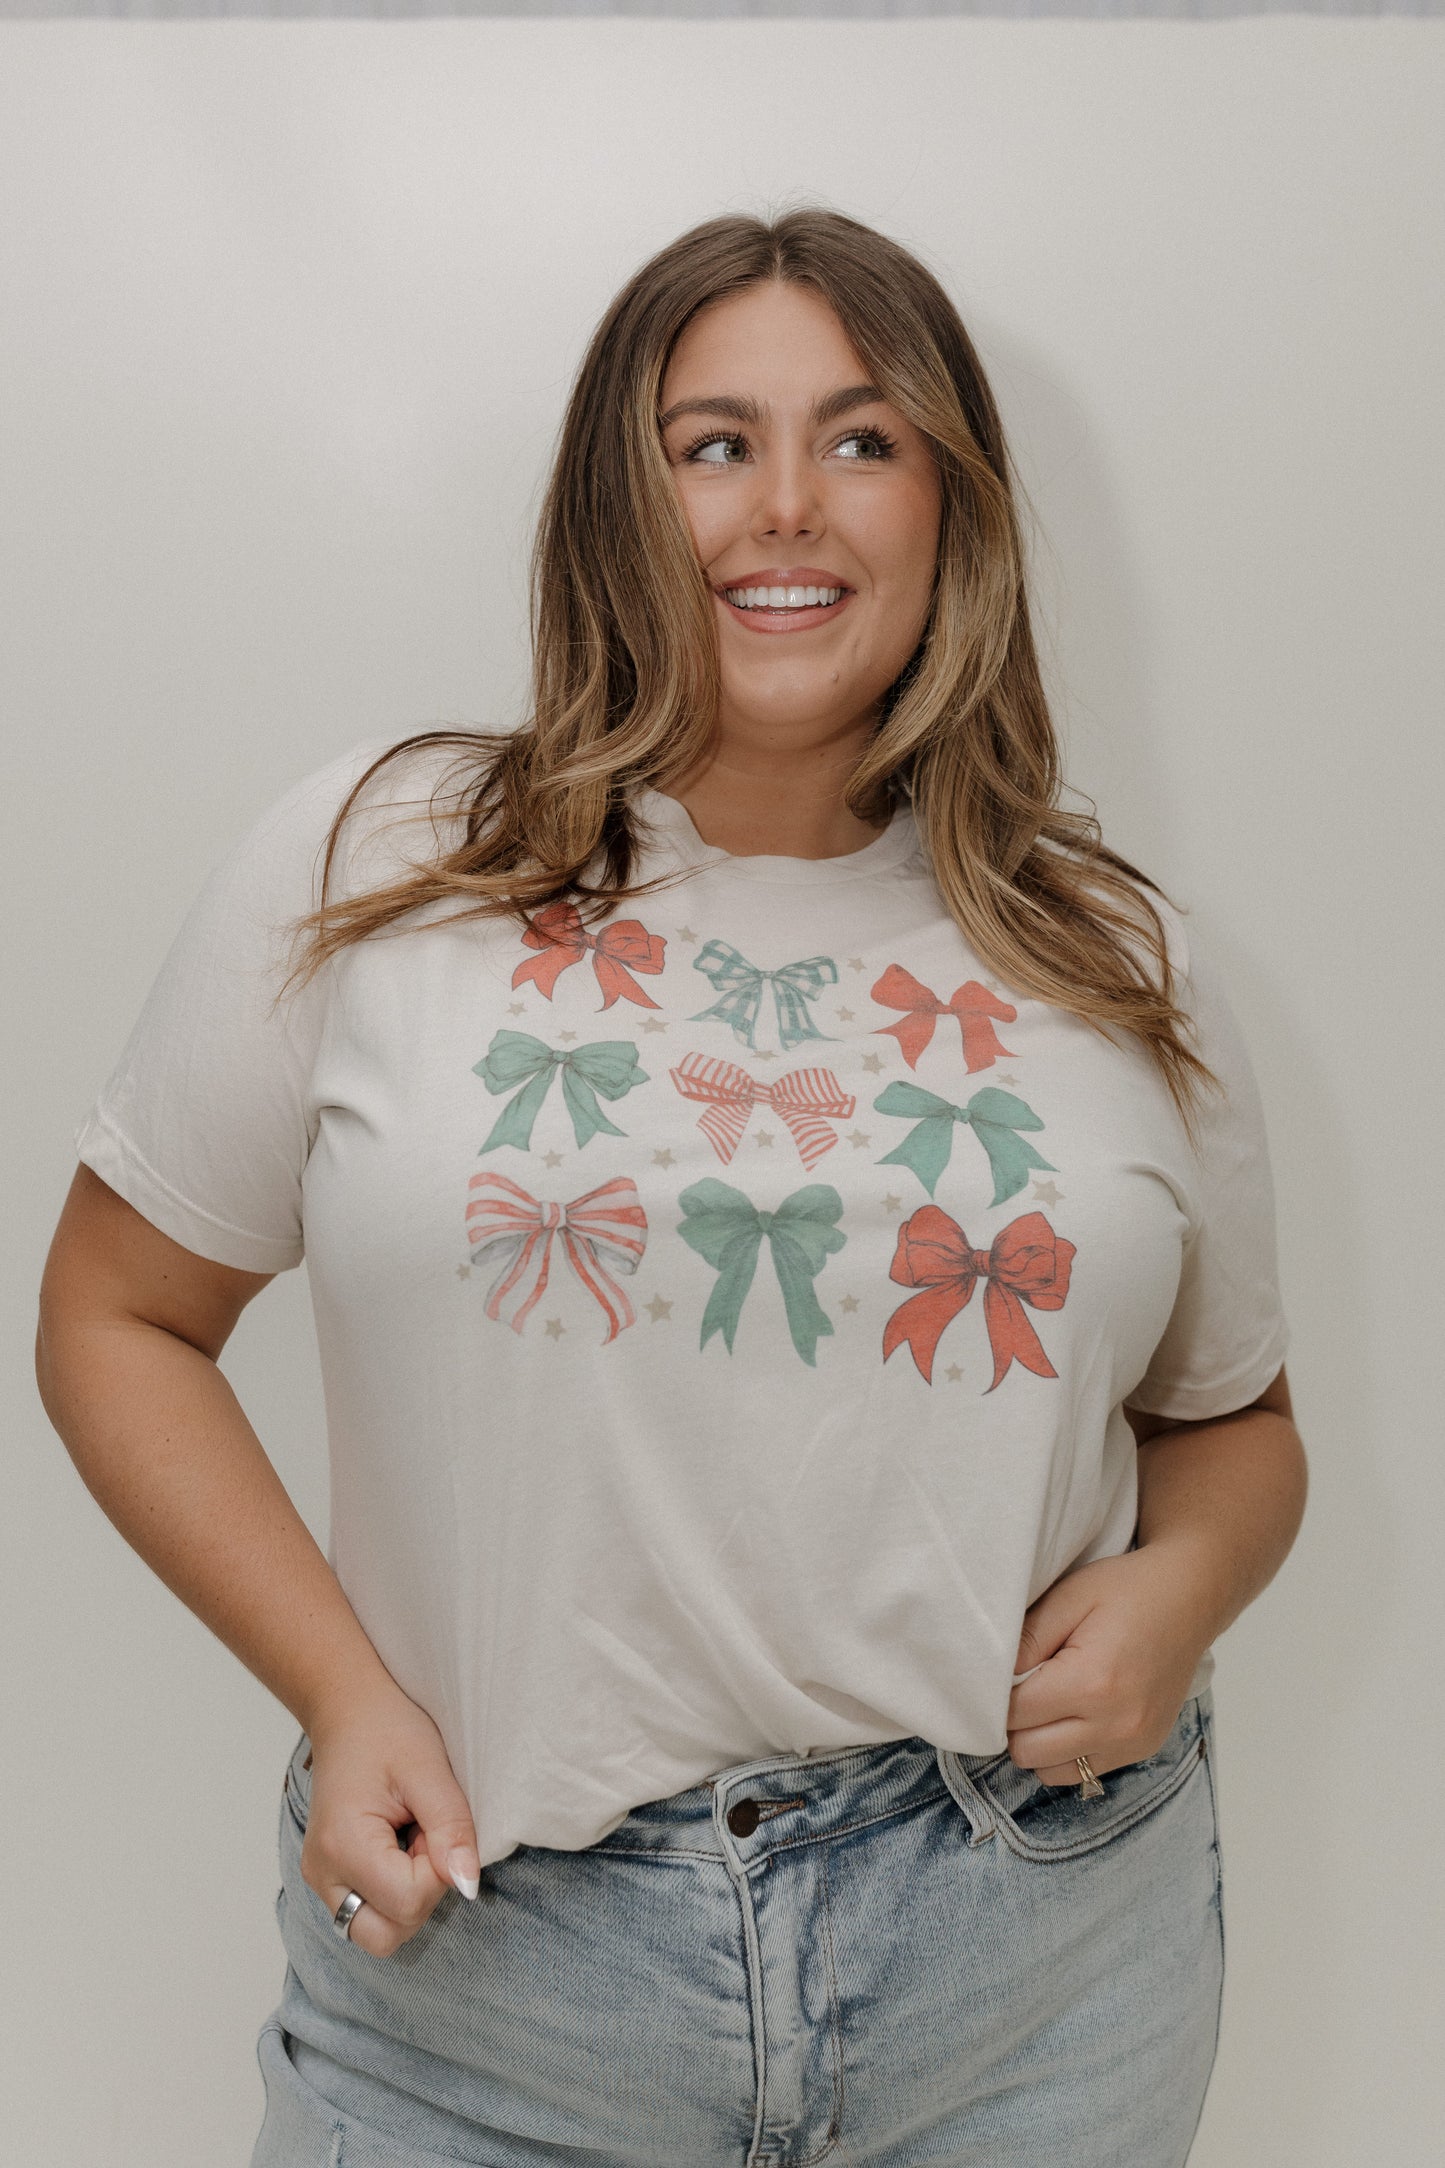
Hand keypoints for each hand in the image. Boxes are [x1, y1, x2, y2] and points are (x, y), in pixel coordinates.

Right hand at [297, 1681, 482, 1959]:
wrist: (348, 1711)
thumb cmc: (388, 1731)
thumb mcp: (429, 1771)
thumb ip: (452, 1830)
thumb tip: (468, 1887)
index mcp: (342, 1845)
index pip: (407, 1902)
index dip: (438, 1871)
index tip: (435, 1827)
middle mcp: (322, 1874)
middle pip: (385, 1935)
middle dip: (420, 1897)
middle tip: (424, 1841)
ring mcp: (320, 1880)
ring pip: (375, 1932)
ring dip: (406, 1897)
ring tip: (410, 1842)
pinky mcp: (328, 1879)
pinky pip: (367, 1913)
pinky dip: (392, 1892)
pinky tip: (397, 1848)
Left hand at [1005, 1542, 1214, 1786]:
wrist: (1189, 1598)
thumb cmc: (1125, 1590)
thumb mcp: (1067, 1597)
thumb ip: (1025, 1640)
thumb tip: (991, 1680)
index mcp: (1092, 1683)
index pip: (1014, 1714)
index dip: (998, 1695)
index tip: (1002, 1675)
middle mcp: (1116, 1723)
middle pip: (1027, 1751)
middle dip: (1015, 1722)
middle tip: (1025, 1687)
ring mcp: (1134, 1742)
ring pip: (1053, 1772)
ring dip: (1039, 1743)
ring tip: (1048, 1703)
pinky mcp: (1144, 1749)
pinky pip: (1085, 1772)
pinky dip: (1068, 1751)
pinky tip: (1074, 1715)